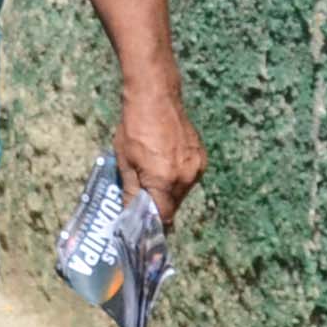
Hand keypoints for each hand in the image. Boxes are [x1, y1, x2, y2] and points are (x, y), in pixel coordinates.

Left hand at [116, 80, 205, 226]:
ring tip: (152, 179)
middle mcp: (185, 177)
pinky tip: (164, 165)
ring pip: (182, 191)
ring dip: (168, 192)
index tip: (145, 228)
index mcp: (164, 181)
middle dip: (159, 207)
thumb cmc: (134, 128)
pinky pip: (189, 176)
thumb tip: (130, 212)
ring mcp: (196, 166)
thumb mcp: (124, 161)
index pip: (163, 216)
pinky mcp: (201, 156)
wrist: (155, 98)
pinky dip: (177, 178)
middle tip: (144, 203)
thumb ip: (131, 190)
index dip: (154, 225)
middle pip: (174, 205)